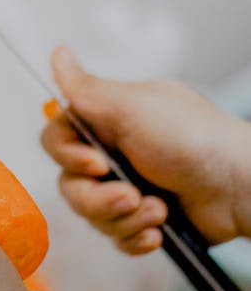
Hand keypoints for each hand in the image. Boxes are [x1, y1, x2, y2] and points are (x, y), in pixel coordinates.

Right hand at [41, 47, 250, 253]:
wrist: (238, 186)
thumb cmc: (192, 139)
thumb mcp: (132, 107)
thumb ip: (86, 89)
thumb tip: (57, 52)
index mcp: (107, 119)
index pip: (57, 138)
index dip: (68, 156)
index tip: (97, 163)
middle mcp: (113, 152)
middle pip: (70, 184)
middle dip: (99, 197)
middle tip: (132, 195)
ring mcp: (127, 186)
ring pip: (92, 214)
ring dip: (123, 218)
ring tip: (158, 210)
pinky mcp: (142, 218)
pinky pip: (116, 237)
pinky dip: (135, 237)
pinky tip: (159, 231)